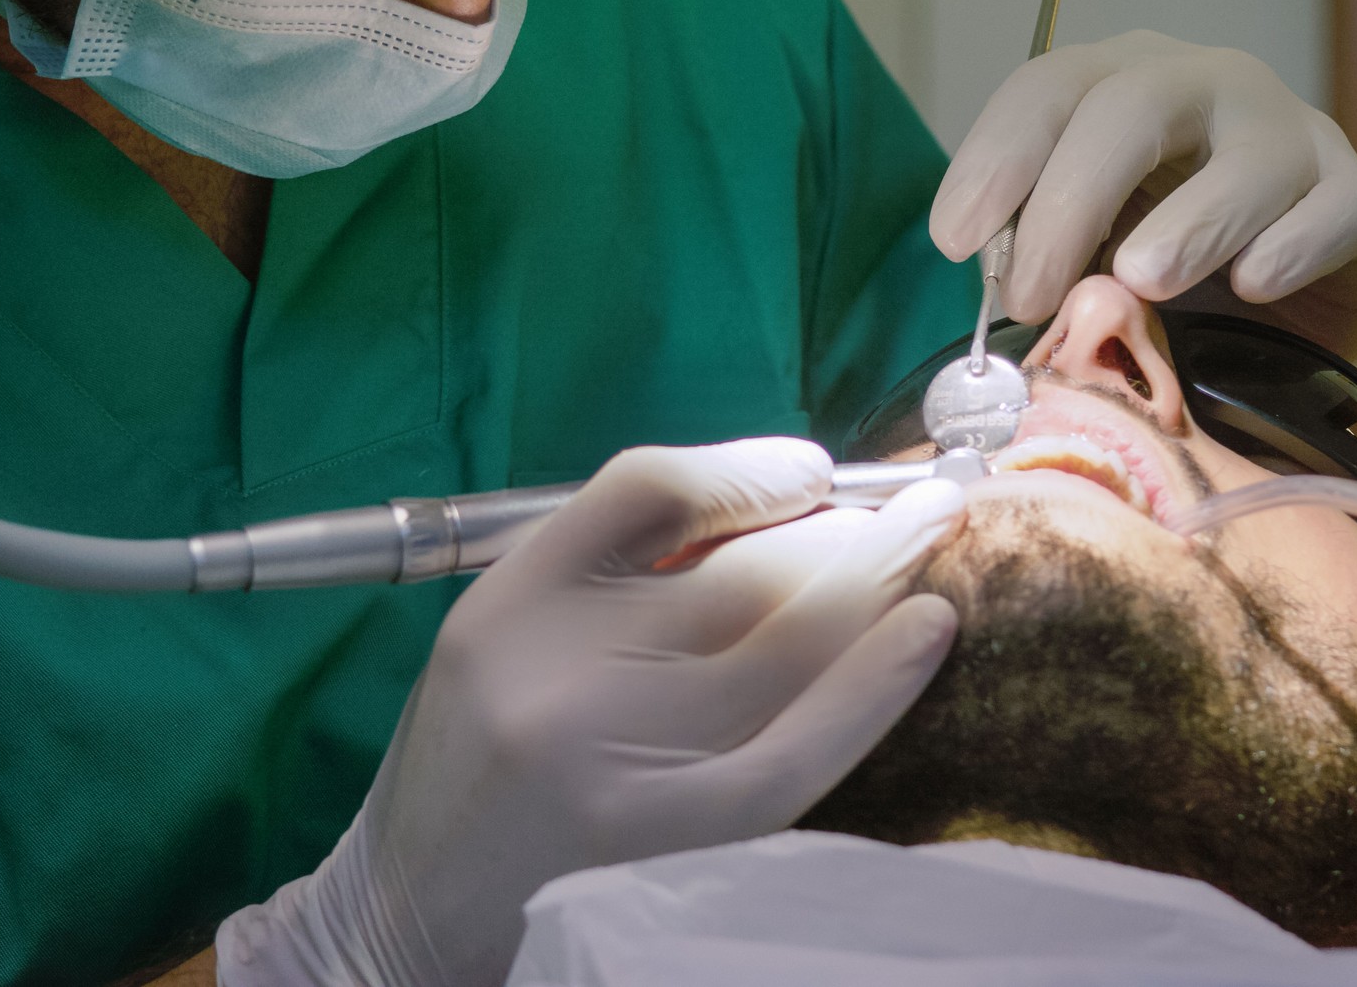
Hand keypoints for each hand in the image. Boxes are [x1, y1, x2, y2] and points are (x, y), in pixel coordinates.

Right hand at [214, 438, 964, 986]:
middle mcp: (561, 673)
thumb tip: (782, 495)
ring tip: (926, 546)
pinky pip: (796, 751)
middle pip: (739, 572)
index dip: (750, 466)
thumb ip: (617, 555)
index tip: (811, 467)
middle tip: (920, 506)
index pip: (649, 488)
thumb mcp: (512, 617)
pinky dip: (873, 686)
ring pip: (783, 647)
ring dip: (876, 584)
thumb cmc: (481, 741)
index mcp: (512, 599)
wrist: (429, 892)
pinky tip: (927, 632)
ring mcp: (621, 762)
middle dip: (848, 529)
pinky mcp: (672, 836)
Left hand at [931, 31, 1356, 359]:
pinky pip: (1335, 211)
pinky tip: (1254, 284)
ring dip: (1188, 222)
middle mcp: (1208, 86)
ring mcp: (1292, 136)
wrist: (1275, 321)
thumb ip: (1042, 256)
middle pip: (1132, 109)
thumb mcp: (1083, 254)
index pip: (1048, 87)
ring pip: (1246, 159)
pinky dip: (1292, 247)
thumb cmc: (1159, 277)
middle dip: (1070, 202)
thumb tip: (1001, 293)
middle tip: (1032, 297)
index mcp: (1120, 83)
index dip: (996, 157)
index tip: (955, 240)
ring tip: (1141, 281)